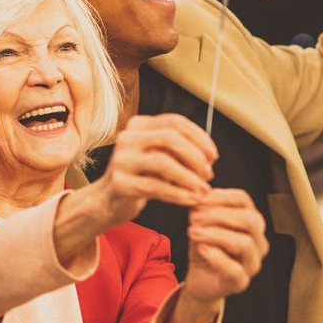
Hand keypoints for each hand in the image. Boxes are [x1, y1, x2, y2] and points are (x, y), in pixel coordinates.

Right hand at [90, 114, 215, 225]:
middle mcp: (127, 138)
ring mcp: (121, 160)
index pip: (174, 122)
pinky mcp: (120, 183)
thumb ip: (179, 151)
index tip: (213, 156)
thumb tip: (209, 156)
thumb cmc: (141, 176)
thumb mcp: (158, 156)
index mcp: (138, 125)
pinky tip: (191, 200)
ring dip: (189, 178)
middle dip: (195, 156)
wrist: (109, 200)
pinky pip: (155, 187)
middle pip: (169, 138)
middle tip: (208, 174)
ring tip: (203, 190)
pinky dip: (178, 194)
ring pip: (163, 163)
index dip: (199, 137)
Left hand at [182, 188, 267, 306]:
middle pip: (250, 219)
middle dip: (219, 215)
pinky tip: (201, 249)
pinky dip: (216, 257)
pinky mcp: (241, 283)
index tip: (197, 198)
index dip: (220, 196)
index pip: (243, 200)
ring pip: (245, 243)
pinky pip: (235, 270)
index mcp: (250, 222)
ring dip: (215, 234)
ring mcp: (253, 263)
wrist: (200, 278)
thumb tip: (197, 192)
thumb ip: (201, 208)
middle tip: (193, 217)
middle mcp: (258, 241)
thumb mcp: (200, 224)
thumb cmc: (204, 247)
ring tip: (192, 232)